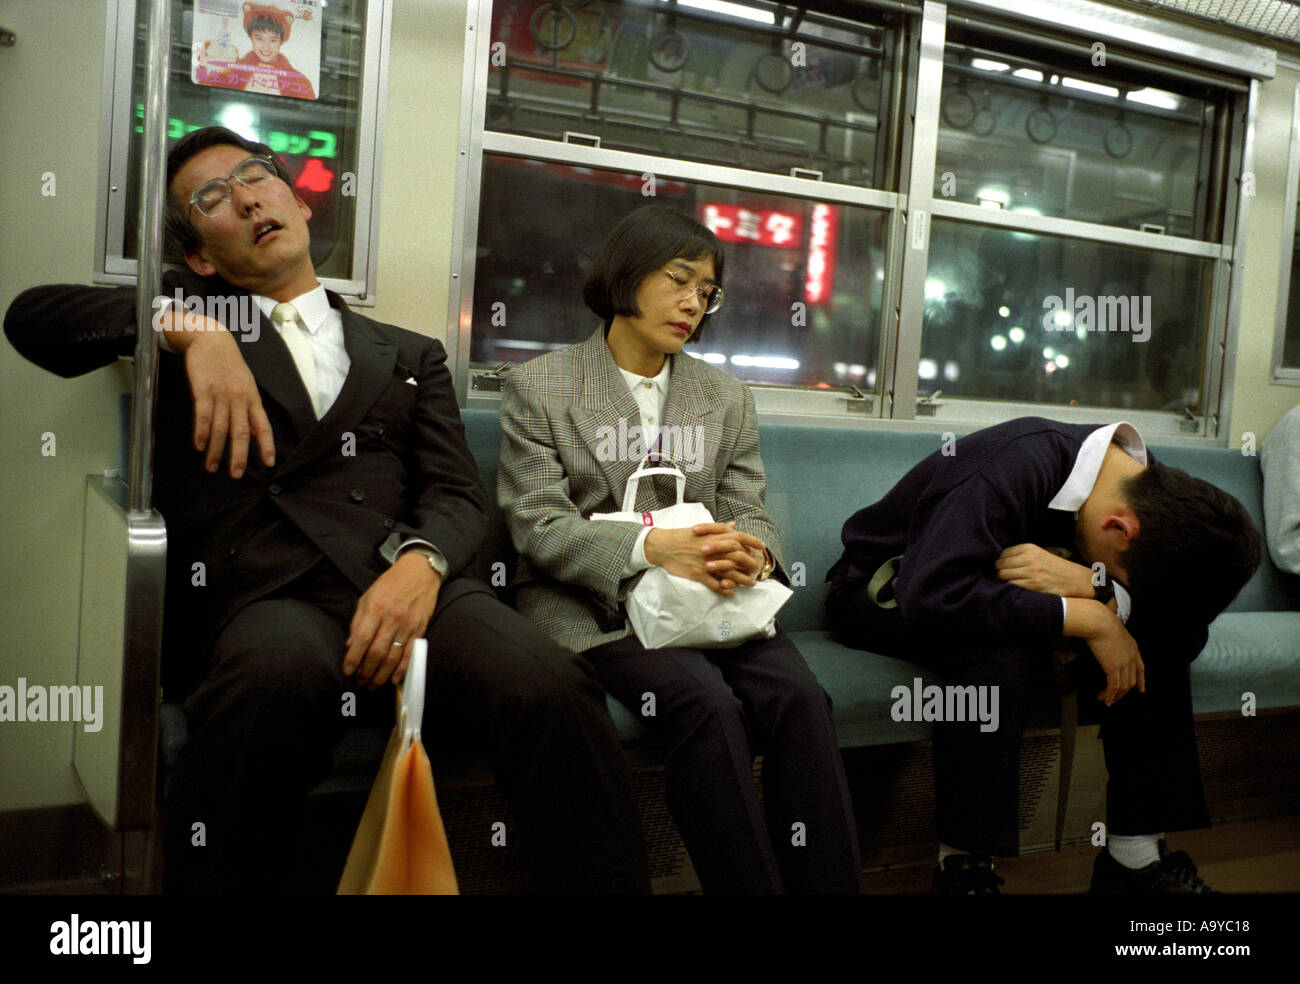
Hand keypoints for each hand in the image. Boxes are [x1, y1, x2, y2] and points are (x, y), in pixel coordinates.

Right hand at [161, 309, 274, 477]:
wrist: (211, 339)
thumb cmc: (229, 365)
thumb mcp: (246, 385)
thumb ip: (250, 409)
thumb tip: (256, 433)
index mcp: (252, 398)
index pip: (263, 426)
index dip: (267, 445)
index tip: (269, 464)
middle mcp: (240, 399)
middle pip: (241, 433)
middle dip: (238, 456)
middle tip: (236, 475)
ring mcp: (221, 394)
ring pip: (220, 428)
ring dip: (216, 450)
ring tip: (212, 467)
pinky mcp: (203, 390)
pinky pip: (203, 415)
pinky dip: (201, 432)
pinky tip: (199, 446)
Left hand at [343, 553, 441, 688]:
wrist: (419, 571)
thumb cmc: (390, 583)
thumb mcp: (368, 596)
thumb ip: (358, 621)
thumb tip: (350, 645)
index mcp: (376, 608)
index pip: (362, 639)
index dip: (353, 658)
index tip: (348, 670)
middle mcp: (392, 618)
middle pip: (377, 652)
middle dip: (366, 671)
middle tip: (360, 681)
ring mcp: (408, 625)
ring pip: (393, 657)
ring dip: (381, 675)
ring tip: (373, 684)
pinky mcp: (420, 629)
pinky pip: (410, 654)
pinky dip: (401, 670)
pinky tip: (393, 679)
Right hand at [645, 522, 765, 595]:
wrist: (663, 546)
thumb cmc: (681, 536)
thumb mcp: (701, 529)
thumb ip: (719, 528)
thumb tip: (734, 525)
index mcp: (714, 536)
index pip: (739, 537)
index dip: (752, 541)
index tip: (762, 546)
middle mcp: (713, 549)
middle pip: (738, 557)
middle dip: (750, 564)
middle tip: (756, 569)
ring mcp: (706, 563)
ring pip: (730, 573)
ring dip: (742, 580)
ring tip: (750, 584)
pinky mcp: (698, 574)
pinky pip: (715, 584)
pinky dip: (724, 589)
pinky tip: (731, 592)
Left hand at [996, 543, 1093, 598]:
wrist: (1076, 580)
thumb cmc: (1055, 569)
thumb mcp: (1039, 555)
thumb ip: (1022, 556)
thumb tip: (999, 561)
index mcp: (1029, 548)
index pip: (1002, 554)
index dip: (999, 562)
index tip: (1001, 569)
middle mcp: (1029, 558)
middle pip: (1000, 565)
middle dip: (998, 572)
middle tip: (1002, 579)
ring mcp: (1031, 571)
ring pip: (1003, 575)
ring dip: (1002, 581)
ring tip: (1006, 585)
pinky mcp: (1033, 584)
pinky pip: (1011, 585)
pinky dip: (1008, 588)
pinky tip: (1012, 590)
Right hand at [1084, 617, 1145, 706]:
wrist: (1099, 622)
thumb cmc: (1101, 622)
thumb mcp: (1113, 632)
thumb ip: (1113, 641)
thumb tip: (1104, 644)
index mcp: (1133, 647)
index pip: (1140, 668)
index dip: (1141, 680)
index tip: (1141, 689)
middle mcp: (1131, 657)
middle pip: (1131, 680)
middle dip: (1124, 692)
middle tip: (1116, 698)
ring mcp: (1124, 663)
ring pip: (1123, 686)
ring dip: (1114, 696)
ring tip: (1106, 700)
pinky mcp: (1113, 667)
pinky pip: (1113, 686)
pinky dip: (1109, 694)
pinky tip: (1105, 698)